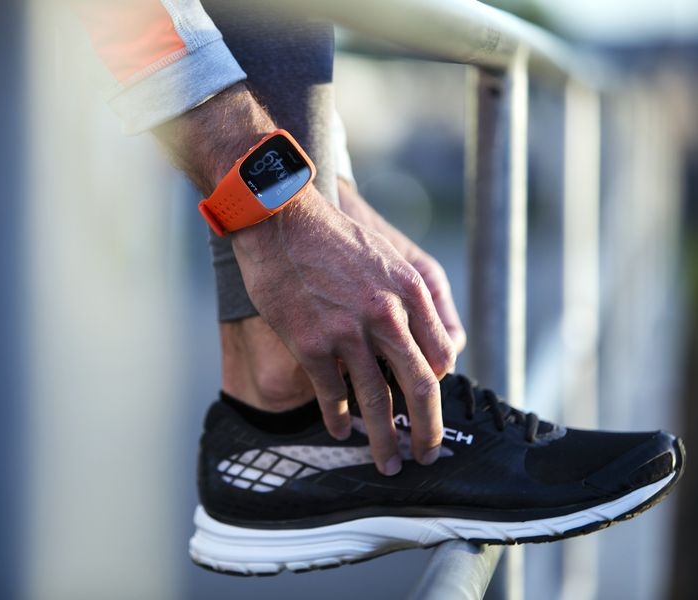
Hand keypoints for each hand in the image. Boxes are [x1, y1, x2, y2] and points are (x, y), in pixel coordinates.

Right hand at [232, 189, 455, 474]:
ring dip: (383, 440)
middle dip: (427, 431)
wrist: (279, 219)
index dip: (437, 387)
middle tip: (426, 456)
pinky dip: (338, 419)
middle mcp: (387, 315)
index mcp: (410, 292)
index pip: (441, 356)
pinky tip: (339, 432)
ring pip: (378, 401)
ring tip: (387, 462)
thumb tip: (416, 336)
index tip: (428, 406)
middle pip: (421, 388)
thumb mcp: (384, 258)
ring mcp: (349, 332)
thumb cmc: (329, 236)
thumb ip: (405, 298)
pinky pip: (333, 395)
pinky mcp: (313, 344)